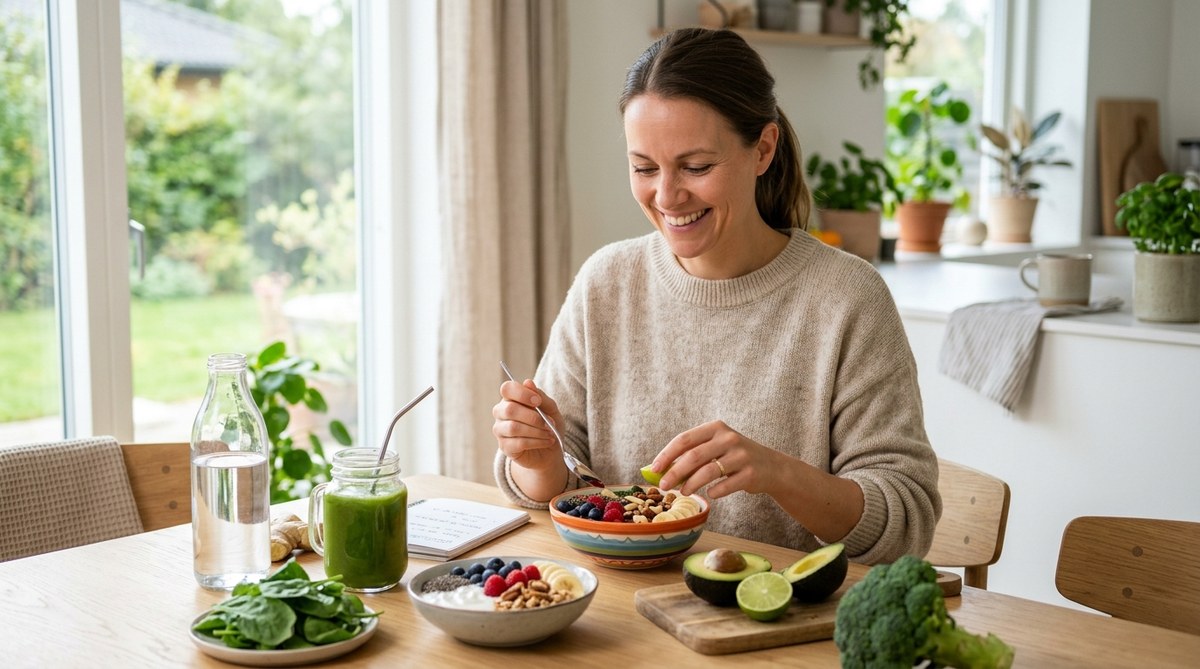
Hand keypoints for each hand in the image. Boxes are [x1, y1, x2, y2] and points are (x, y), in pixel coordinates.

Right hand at [492, 378, 566, 473]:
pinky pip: (519, 443)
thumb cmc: (548, 425)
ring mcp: (500, 430)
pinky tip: (547, 441)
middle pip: (510, 410)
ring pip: (514, 428)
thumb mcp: (551, 409)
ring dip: (536, 431)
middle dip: (533, 417)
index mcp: (511, 398)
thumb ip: (541, 397)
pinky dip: (537, 442)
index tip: (538, 401)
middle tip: (549, 423)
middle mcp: (501, 412)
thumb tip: (528, 382)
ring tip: (550, 434)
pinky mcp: (504, 447)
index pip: (507, 389)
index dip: (522, 393)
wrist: (550, 450)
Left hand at [654, 420, 780, 498]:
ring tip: (682, 492)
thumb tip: (660, 470)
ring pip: (708, 472)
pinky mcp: (750, 474)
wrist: (771, 467)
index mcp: (716, 428)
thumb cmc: (734, 458)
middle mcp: (729, 438)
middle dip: (675, 473)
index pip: (684, 439)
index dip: (667, 455)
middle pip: (694, 456)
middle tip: (664, 486)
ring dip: (691, 484)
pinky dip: (714, 492)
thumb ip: (693, 454)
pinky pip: (725, 486)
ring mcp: (741, 455)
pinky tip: (710, 493)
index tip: (654, 469)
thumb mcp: (716, 448)